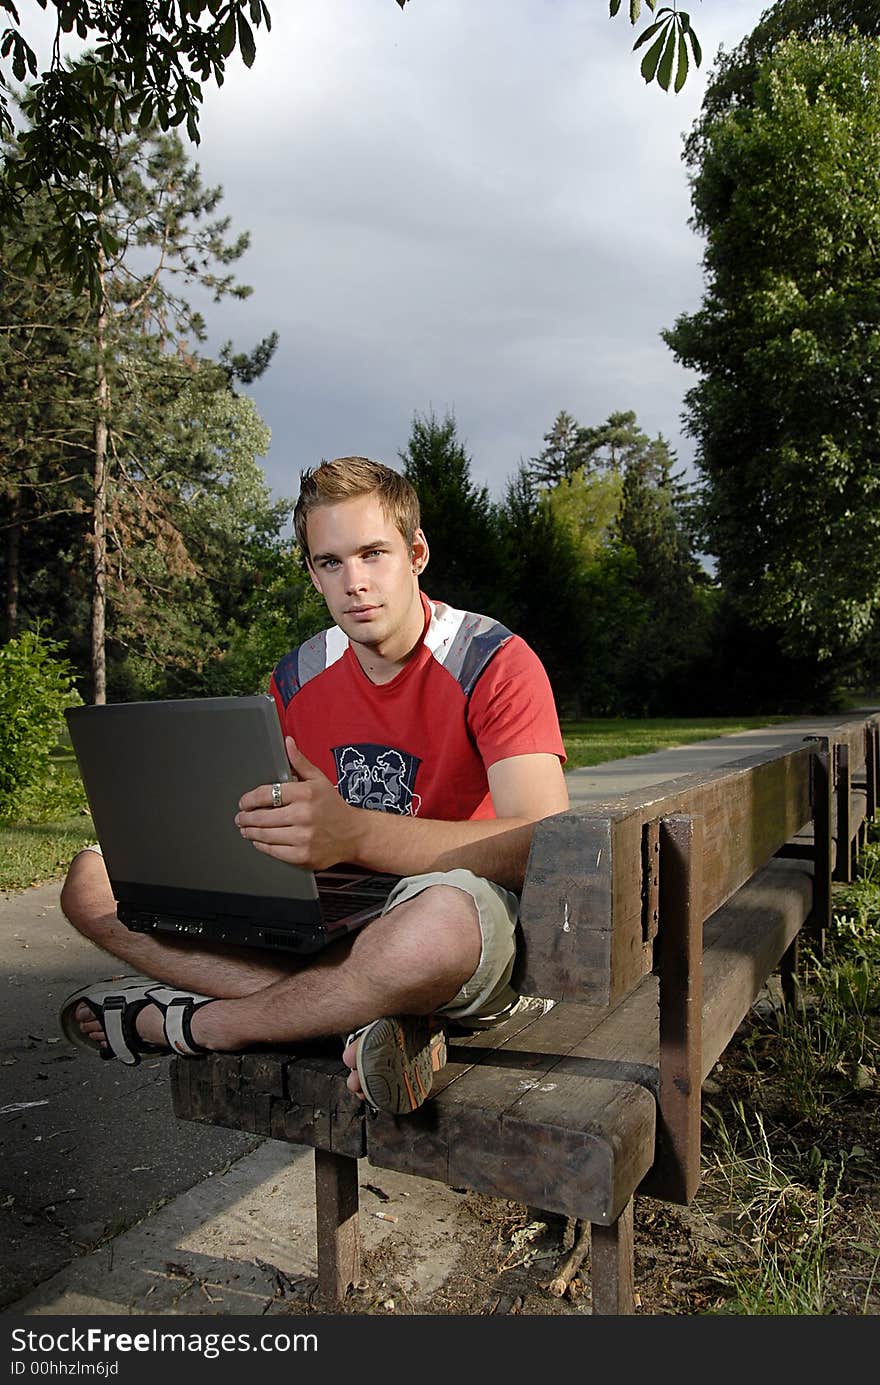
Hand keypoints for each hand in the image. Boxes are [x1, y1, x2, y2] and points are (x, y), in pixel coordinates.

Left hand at [235, 737, 360, 869]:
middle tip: (240, 817)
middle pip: (261, 816)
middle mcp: (304, 814)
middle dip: (245, 817)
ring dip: (250, 832)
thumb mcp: (319, 780)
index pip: (266, 794)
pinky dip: (261, 846)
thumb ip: (299, 762)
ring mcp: (303, 837)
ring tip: (246, 829)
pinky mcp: (302, 856)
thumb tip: (287, 743)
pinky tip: (259, 841)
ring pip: (264, 835)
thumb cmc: (334, 807)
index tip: (243, 802)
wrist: (354, 835)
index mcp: (306, 793)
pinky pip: (273, 851)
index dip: (248, 799)